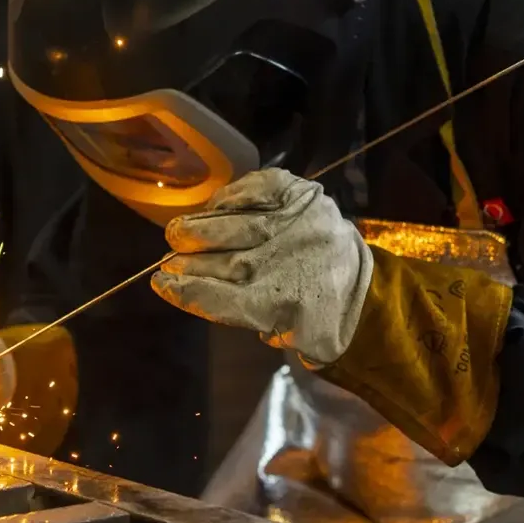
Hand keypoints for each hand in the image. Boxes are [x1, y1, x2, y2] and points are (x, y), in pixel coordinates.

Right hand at [151, 168, 372, 363]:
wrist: (363, 294)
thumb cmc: (311, 320)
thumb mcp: (275, 334)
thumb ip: (236, 311)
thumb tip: (189, 285)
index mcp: (276, 306)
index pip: (216, 297)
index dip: (183, 289)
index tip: (160, 282)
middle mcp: (283, 263)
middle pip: (221, 260)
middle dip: (187, 259)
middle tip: (170, 257)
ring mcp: (295, 226)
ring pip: (234, 224)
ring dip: (200, 227)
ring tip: (180, 233)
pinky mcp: (304, 199)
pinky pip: (261, 188)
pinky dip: (234, 195)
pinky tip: (216, 205)